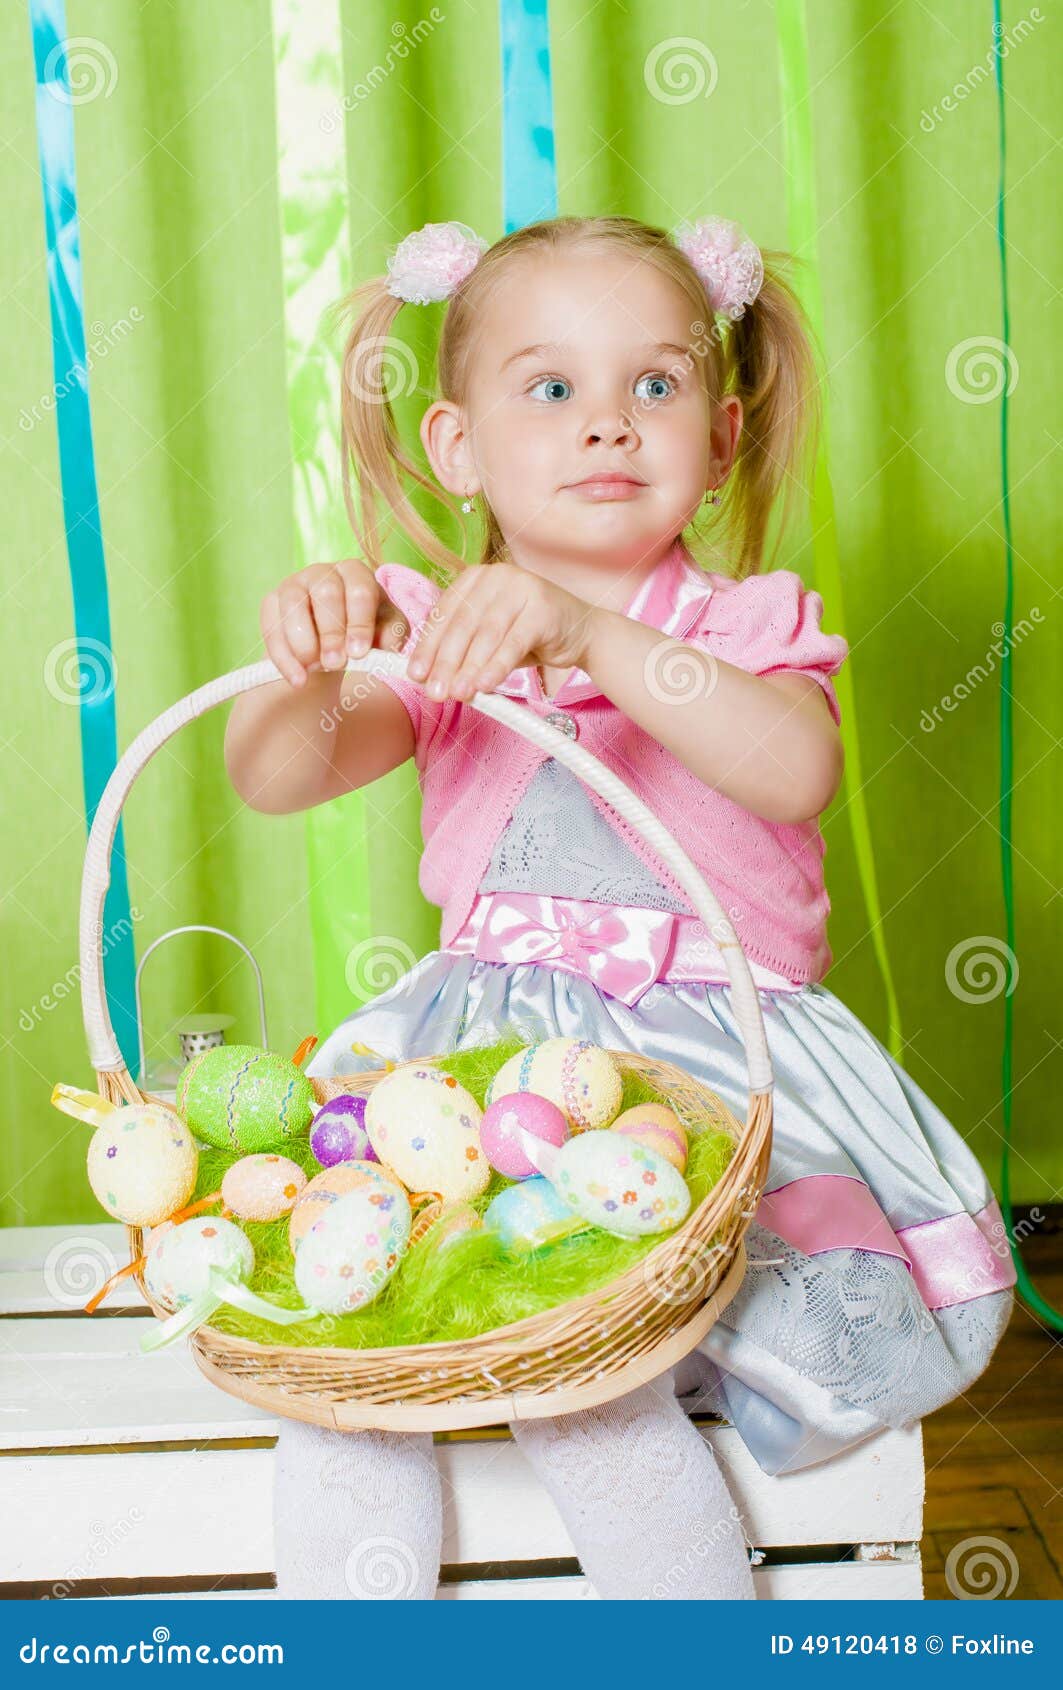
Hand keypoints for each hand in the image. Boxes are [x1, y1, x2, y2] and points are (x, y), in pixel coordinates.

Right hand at [260, 559, 410, 687]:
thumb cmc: (361, 633)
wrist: (328, 646)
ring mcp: (294, 584)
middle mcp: (323, 572)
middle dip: (331, 633)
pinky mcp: (271, 602)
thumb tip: (387, 645)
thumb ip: (390, 636)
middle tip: (336, 664)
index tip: (358, 653)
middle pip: (326, 593)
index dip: (359, 622)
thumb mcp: (383, 634)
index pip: (360, 590)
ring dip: (304, 643)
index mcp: (356, 574)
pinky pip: (272, 627)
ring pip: (294, 606)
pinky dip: (284, 657)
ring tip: (315, 670)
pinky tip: (297, 679)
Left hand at [405, 561, 596, 700]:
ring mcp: (521, 587)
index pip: (444, 614)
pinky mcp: (542, 607)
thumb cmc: (528, 635)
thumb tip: (426, 678)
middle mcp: (496, 576)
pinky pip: (513, 642)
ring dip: (469, 668)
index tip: (416, 676)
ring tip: (458, 694)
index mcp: (474, 578)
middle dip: (446, 662)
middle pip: (463, 625)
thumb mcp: (488, 637)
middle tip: (435, 692)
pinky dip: (497, 666)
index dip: (428, 647)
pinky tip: (485, 686)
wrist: (581, 631)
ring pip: (486, 634)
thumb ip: (460, 649)